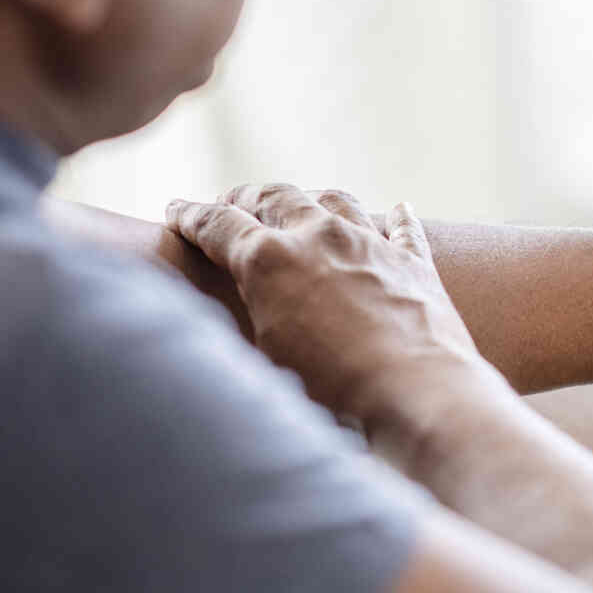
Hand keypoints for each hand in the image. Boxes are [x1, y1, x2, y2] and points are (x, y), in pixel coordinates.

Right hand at [166, 184, 483, 423]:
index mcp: (270, 258)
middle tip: (229, 202)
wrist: (418, 394)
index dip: (190, 216)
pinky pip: (402, 227)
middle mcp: (319, 236)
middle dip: (245, 198)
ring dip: (309, 199)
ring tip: (298, 204)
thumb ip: (250, 311)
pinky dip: (395, 218)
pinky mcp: (414, 263)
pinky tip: (398, 209)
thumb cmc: (331, 393)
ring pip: (334, 200)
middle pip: (273, 197)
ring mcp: (371, 244)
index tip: (174, 209)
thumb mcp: (264, 354)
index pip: (217, 224)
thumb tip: (241, 297)